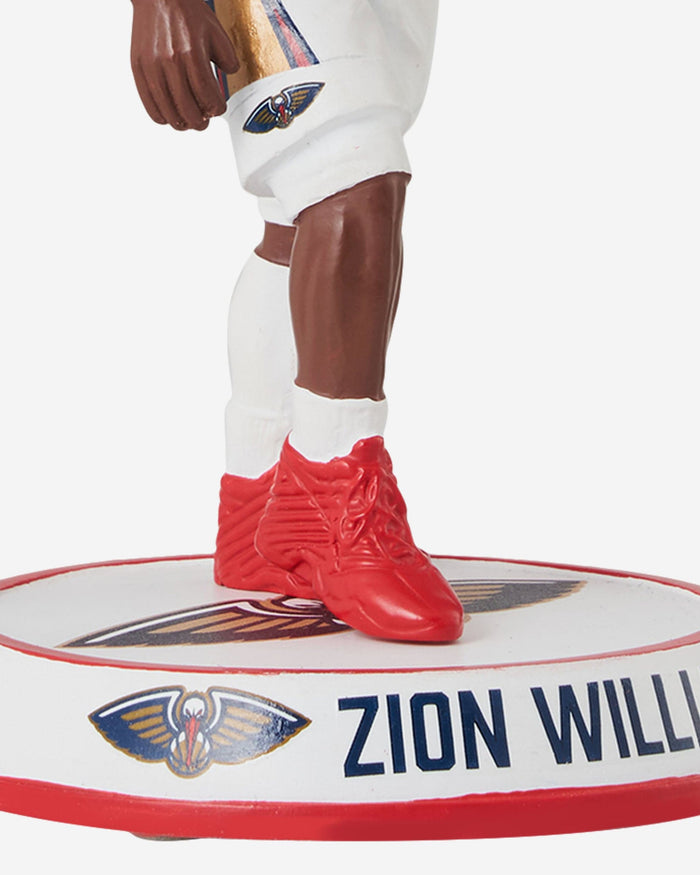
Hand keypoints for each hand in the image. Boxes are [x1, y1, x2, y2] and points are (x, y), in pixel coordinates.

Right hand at [130, 0, 238, 130]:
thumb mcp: (216, 32)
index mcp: (192, 53)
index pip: (207, 96)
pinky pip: (149, 104)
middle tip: (204, 121)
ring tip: (189, 121)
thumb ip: (228, 58)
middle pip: (188, 109)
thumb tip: (230, 77)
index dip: (215, 109)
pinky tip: (170, 116)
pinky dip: (161, 116)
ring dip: (182, 123)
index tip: (218, 109)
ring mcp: (152, 67)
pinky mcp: (138, 68)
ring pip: (169, 112)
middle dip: (200, 122)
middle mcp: (170, 62)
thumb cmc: (186, 13)